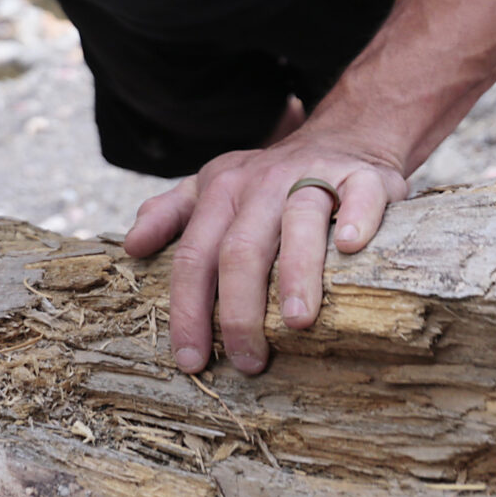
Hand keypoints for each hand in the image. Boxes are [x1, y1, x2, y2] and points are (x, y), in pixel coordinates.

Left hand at [123, 129, 406, 376]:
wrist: (343, 136)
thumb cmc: (272, 179)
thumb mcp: (214, 186)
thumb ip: (171, 214)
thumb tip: (131, 245)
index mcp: (223, 190)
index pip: (195, 255)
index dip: (188, 309)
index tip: (192, 359)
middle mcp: (264, 182)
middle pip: (242, 247)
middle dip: (240, 308)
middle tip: (249, 360)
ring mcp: (315, 175)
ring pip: (299, 221)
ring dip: (296, 272)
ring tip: (298, 323)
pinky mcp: (364, 176)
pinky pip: (360, 195)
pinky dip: (356, 219)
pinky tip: (349, 248)